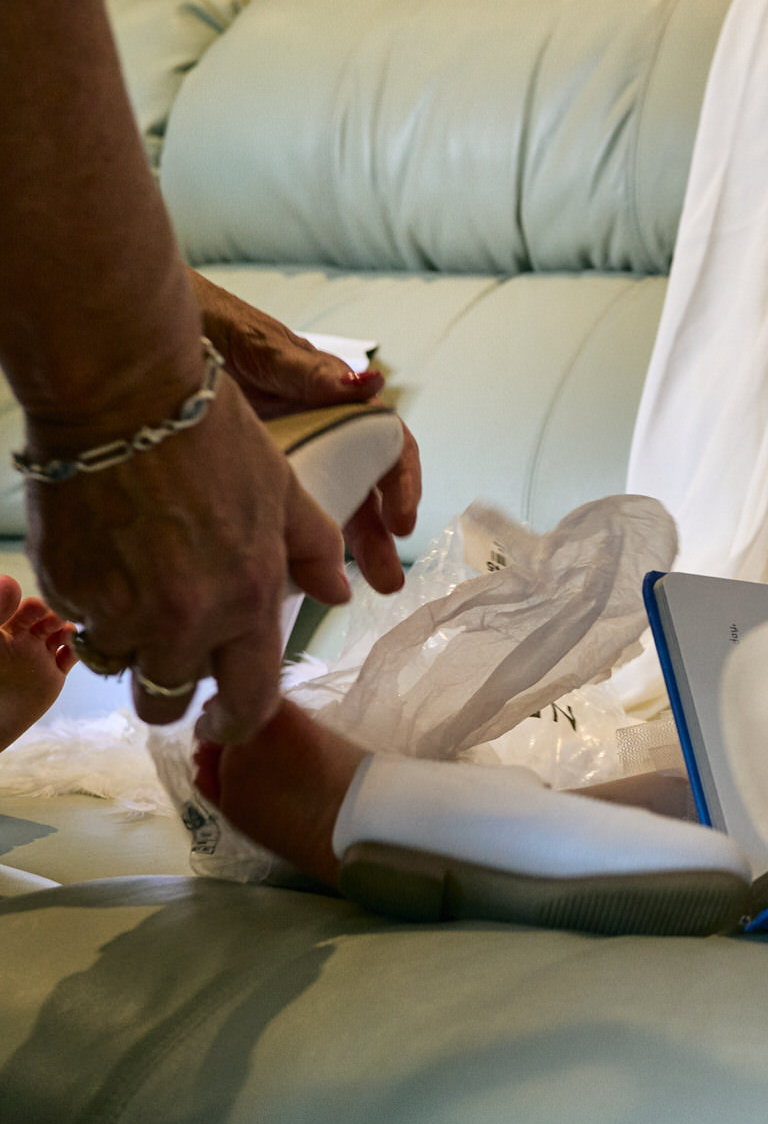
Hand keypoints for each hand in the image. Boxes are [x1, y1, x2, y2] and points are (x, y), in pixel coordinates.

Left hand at [0, 574, 73, 752]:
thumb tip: (10, 579)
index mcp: (6, 629)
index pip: (28, 606)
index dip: (39, 606)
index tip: (42, 611)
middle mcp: (25, 638)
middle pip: (50, 617)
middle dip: (58, 617)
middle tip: (58, 626)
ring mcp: (40, 654)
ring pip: (65, 633)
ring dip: (71, 632)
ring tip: (67, 639)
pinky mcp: (54, 672)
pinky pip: (74, 655)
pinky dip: (79, 652)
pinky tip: (72, 656)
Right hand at [26, 375, 350, 743]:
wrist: (125, 401)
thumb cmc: (214, 439)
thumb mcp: (285, 493)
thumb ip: (314, 553)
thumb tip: (342, 595)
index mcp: (248, 603)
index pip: (249, 700)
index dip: (236, 722)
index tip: (225, 722)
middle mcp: (185, 622)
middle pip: (169, 698)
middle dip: (173, 685)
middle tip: (173, 647)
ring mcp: (120, 610)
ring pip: (121, 664)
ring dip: (131, 642)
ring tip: (142, 583)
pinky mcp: (70, 590)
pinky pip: (83, 620)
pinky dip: (95, 602)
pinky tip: (111, 551)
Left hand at [192, 272, 420, 593]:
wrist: (127, 325)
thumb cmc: (197, 322)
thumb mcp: (252, 345)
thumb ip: (306, 368)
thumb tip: (370, 383)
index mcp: (327, 398)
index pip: (387, 444)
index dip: (401, 485)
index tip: (401, 522)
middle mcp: (311, 428)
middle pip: (360, 488)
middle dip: (377, 537)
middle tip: (385, 583)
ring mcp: (277, 452)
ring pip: (319, 506)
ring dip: (335, 551)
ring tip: (342, 593)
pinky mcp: (238, 474)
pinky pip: (271, 516)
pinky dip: (281, 546)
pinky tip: (278, 576)